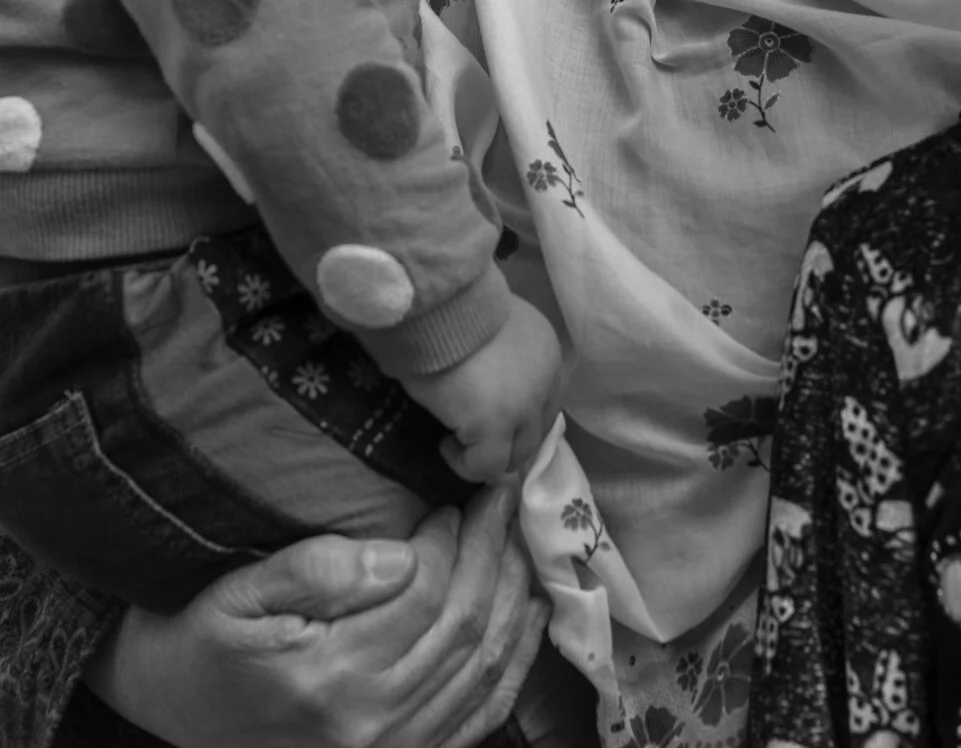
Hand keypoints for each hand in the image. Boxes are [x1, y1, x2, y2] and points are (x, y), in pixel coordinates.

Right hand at [84, 485, 545, 747]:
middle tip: (504, 494)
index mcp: (332, 678)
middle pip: (465, 624)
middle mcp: (372, 723)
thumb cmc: (201, 641)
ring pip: (484, 665)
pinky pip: (480, 712)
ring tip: (520, 536)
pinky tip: (530, 613)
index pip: (425, 592)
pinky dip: (515, 661)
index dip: (453, 536)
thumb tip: (400, 554)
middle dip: (494, 550)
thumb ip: (316, 570)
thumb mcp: (238, 594)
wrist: (174, 711)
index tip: (459, 492)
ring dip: (514, 596)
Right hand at [410, 299, 562, 483]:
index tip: (489, 416)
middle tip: (473, 437)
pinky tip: (445, 444)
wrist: (439, 305)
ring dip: (487, 455)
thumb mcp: (493, 329)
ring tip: (454, 440)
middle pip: (536, 432)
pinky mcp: (496, 425)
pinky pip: (486, 466)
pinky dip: (465, 463)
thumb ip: (504, 355)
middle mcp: (546, 380)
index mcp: (548, 352)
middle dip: (506, 441)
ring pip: (517, 454)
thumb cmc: (456, 310)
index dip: (519, 416)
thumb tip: (489, 382)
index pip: (545, 401)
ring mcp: (525, 406)